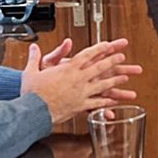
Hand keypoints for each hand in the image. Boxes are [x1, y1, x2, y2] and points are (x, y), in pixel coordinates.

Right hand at [21, 38, 142, 123]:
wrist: (33, 112)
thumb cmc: (32, 93)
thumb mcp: (32, 71)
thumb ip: (35, 57)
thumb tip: (34, 47)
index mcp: (67, 69)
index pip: (87, 55)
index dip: (99, 49)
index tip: (108, 45)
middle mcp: (77, 80)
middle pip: (99, 67)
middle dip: (112, 61)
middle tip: (122, 57)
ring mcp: (81, 93)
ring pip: (102, 85)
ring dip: (115, 81)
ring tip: (125, 78)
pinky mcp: (80, 106)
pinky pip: (96, 104)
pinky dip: (106, 103)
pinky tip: (114, 103)